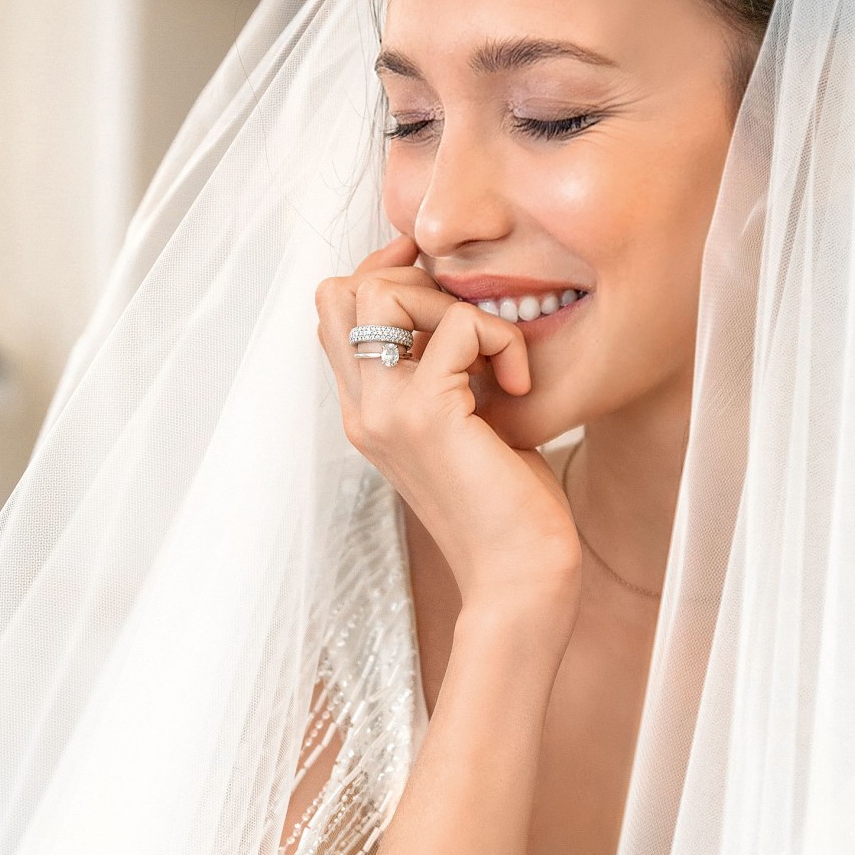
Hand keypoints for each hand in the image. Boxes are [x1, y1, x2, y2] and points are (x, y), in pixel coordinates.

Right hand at [317, 236, 580, 632]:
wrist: (518, 579)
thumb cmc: (507, 510)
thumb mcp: (467, 426)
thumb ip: (448, 374)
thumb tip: (463, 313)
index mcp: (365, 413)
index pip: (336, 311)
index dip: (384, 275)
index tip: (445, 285)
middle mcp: (362, 410)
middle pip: (340, 291)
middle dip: (411, 278)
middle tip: (470, 321)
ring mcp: (386, 413)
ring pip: (382, 291)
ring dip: (450, 301)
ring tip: (493, 355)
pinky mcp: (427, 417)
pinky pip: (459, 325)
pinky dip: (501, 339)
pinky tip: (518, 385)